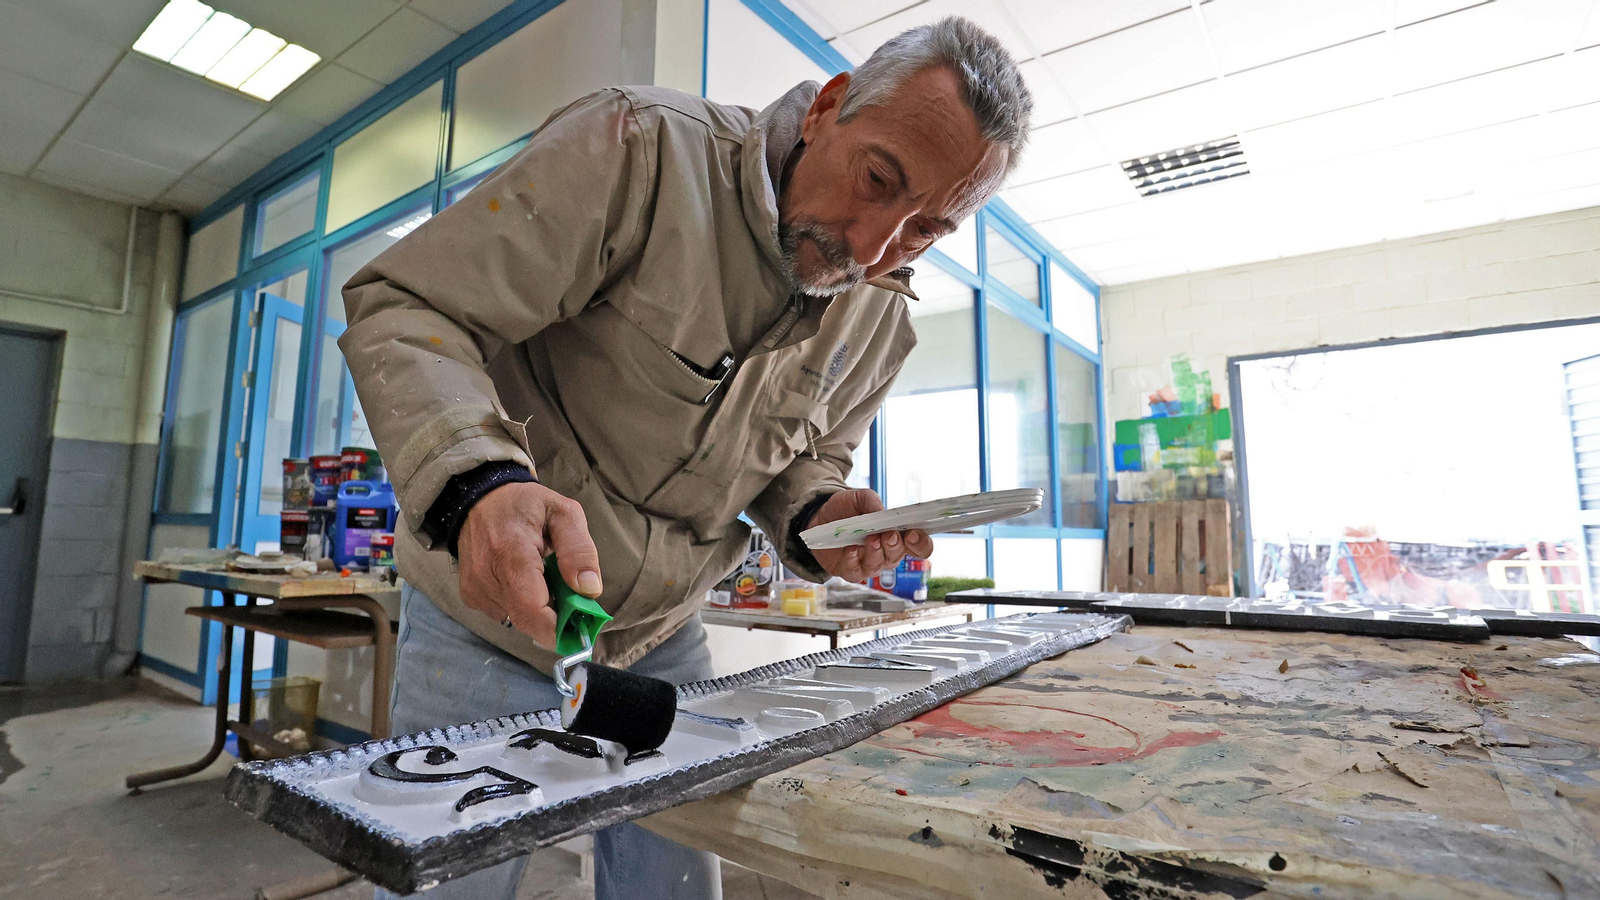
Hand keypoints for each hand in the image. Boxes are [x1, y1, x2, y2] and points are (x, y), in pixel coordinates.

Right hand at [456, 481, 600, 646]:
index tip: (579, 632)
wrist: (477, 499)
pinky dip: (519, 603)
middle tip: (568, 595)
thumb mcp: (563, 512)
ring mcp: (475, 588)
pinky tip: (521, 579)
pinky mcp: (470, 596)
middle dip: (554, 617)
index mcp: (512, 552)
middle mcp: (486, 576)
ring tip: (540, 576)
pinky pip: (504, 612)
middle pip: (527, 618)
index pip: (531, 609)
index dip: (557, 629)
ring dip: (537, 607)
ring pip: (517, 618)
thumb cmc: (525, 504)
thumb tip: (589, 590)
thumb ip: (579, 549)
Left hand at [806, 489, 932, 582]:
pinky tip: (850, 549)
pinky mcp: (849, 571)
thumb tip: (882, 513)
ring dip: (876, 553)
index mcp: (897, 536)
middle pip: (899, 557)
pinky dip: (853, 560)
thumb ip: (873, 502)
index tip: (914, 533)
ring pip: (878, 566)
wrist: (820, 517)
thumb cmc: (847, 509)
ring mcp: (868, 564)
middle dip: (896, 546)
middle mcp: (886, 554)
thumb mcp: (860, 498)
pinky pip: (855, 572)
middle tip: (890, 535)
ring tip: (871, 539)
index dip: (921, 543)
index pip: (919, 546)